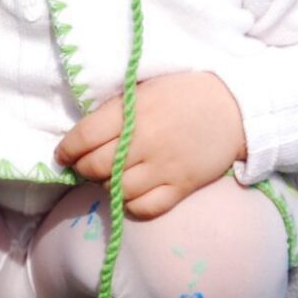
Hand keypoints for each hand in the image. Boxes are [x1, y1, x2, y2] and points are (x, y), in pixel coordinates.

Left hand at [55, 72, 246, 219]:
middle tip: (87, 165)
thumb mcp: (143, 90)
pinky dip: (131, 204)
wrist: (234, 107)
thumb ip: (116, 112)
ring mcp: (163, 166)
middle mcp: (144, 141)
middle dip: (84, 168)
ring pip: (117, 190)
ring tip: (112, 176)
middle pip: (95, 167)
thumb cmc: (183, 94)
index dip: (66, 150)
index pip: (84, 137)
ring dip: (107, 185)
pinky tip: (132, 193)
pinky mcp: (181, 186)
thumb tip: (83, 137)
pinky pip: (145, 207)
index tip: (63, 155)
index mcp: (132, 111)